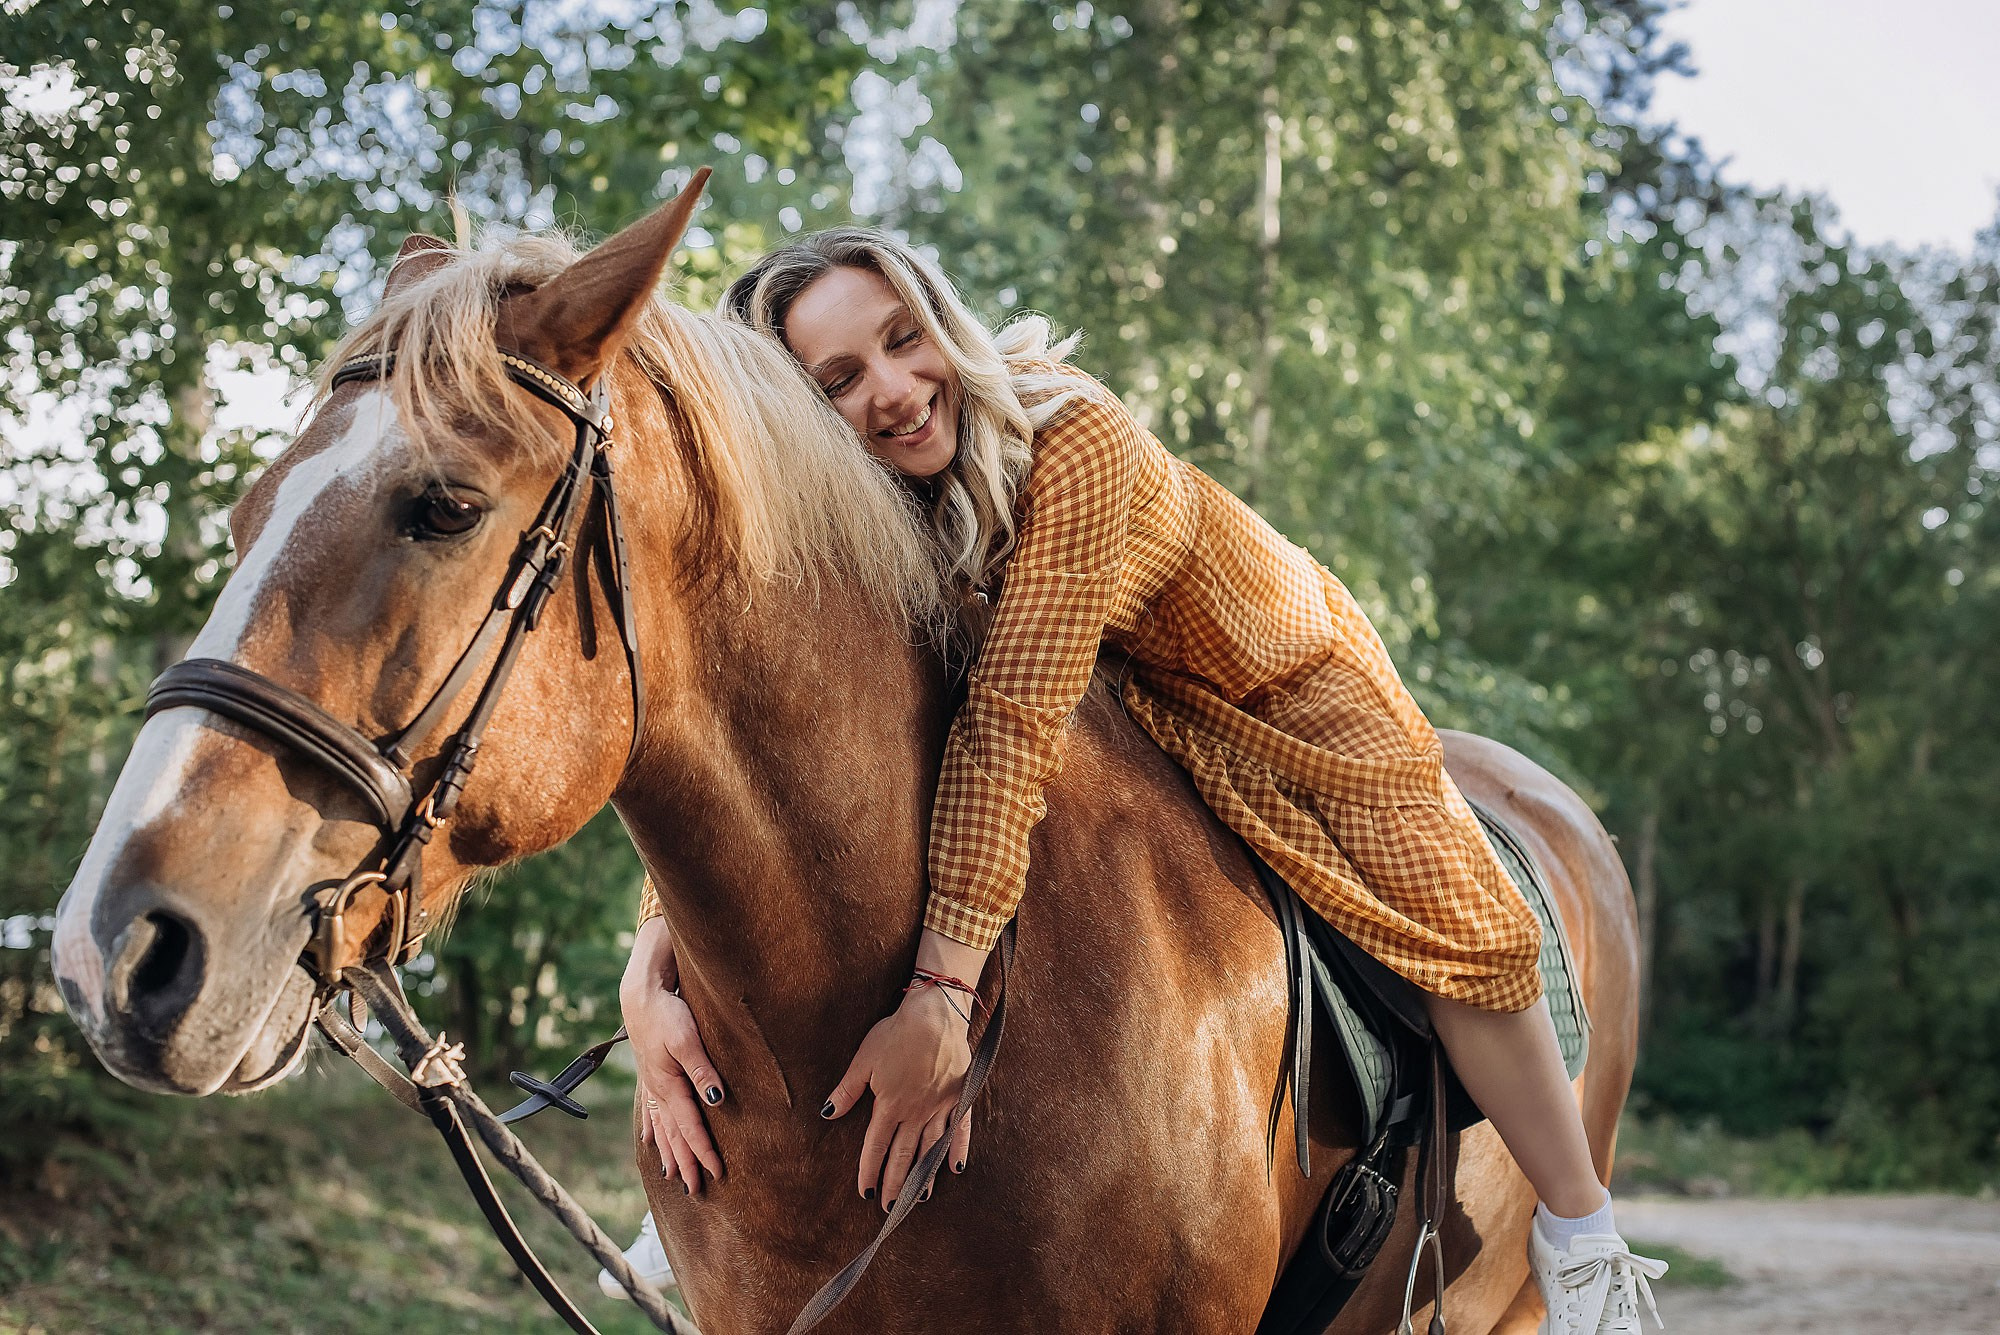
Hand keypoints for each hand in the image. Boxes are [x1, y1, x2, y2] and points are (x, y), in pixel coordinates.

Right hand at [621, 917, 724, 1194]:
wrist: (641, 993)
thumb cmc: (668, 1013)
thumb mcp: (688, 1040)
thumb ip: (703, 1071)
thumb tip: (717, 1102)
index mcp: (670, 1086)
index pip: (691, 1128)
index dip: (704, 1152)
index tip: (717, 1175)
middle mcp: (659, 1091)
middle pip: (674, 1135)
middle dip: (686, 1163)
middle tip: (696, 1190)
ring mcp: (652, 1083)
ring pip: (662, 1127)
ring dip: (670, 1152)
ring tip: (674, 1176)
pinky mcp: (651, 1073)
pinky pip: (652, 1111)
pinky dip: (654, 1130)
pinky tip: (652, 1141)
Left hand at [822, 981, 973, 1209]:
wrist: (936, 1014)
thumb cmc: (896, 1032)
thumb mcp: (864, 1059)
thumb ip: (847, 1090)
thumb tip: (827, 1113)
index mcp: (889, 1105)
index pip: (876, 1146)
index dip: (868, 1171)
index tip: (864, 1192)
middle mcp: (915, 1113)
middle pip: (903, 1155)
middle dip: (894, 1183)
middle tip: (889, 1206)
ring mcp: (940, 1107)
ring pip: (930, 1149)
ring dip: (922, 1176)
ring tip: (917, 1199)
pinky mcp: (960, 1098)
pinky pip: (960, 1130)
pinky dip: (958, 1150)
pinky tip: (955, 1169)